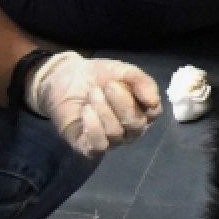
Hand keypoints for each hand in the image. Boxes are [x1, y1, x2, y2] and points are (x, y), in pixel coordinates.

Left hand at [29, 52, 161, 156]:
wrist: (65, 77)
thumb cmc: (98, 75)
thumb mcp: (123, 71)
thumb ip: (142, 82)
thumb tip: (153, 101)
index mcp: (142, 111)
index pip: (153, 113)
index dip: (140, 98)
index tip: (122, 82)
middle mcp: (130, 130)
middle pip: (135, 124)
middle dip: (120, 102)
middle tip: (105, 87)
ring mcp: (111, 141)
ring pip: (115, 133)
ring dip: (102, 109)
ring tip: (92, 95)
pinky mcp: (89, 148)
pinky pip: (99, 146)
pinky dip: (92, 126)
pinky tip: (86, 112)